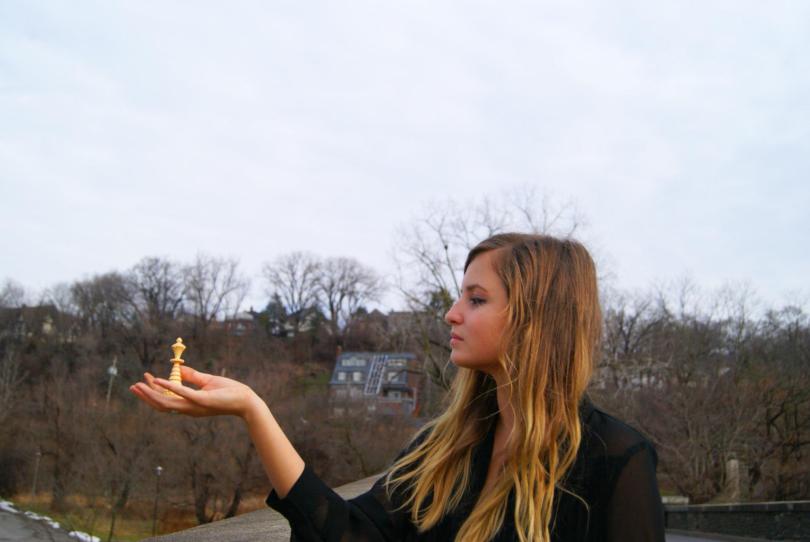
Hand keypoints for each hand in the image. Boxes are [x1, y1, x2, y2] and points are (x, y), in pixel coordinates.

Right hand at [129, 365, 260, 418]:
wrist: (245, 400)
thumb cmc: (228, 392)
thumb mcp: (207, 381)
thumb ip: (192, 377)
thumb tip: (179, 370)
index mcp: (189, 405)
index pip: (166, 401)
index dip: (153, 392)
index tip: (144, 380)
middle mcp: (189, 408)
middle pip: (161, 405)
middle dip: (146, 396)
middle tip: (133, 387)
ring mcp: (194, 406)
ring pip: (167, 403)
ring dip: (152, 394)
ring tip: (140, 385)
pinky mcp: (202, 400)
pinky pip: (182, 393)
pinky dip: (169, 387)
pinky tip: (158, 381)